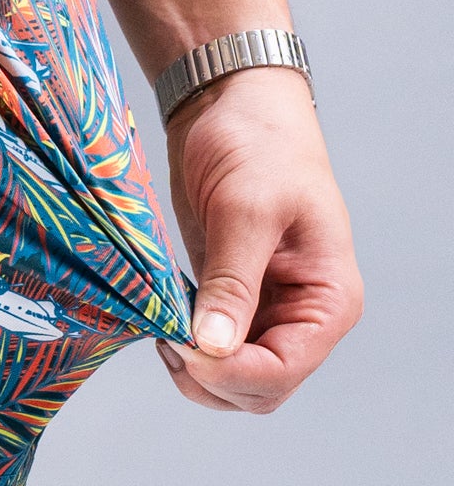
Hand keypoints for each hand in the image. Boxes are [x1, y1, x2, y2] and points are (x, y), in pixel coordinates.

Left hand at [158, 67, 361, 411]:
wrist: (229, 98)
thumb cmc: (257, 141)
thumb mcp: (246, 208)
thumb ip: (232, 281)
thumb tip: (213, 348)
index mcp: (327, 299)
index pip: (284, 369)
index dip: (232, 371)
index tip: (183, 345)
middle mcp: (301, 313)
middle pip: (260, 387)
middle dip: (212, 377)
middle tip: (164, 337)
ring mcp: (265, 305)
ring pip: (233, 373)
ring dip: (195, 366)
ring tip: (159, 327)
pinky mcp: (228, 290)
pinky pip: (211, 341)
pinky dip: (186, 342)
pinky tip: (160, 317)